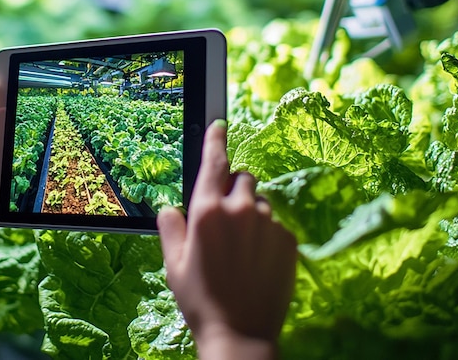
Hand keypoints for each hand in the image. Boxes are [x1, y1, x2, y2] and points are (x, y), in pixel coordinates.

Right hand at [157, 121, 296, 359]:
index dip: (216, 139)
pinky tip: (258, 257)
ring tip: (242, 244)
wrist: (240, 333)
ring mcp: (267, 223)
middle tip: (225, 217)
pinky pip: (276, 222)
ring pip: (260, 200)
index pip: (214, 161)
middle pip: (242, 177)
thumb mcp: (173, 261)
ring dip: (251, 211)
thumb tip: (171, 206)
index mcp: (207, 210)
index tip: (220, 124)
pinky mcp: (287, 239)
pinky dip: (266, 231)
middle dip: (233, 188)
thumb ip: (170, 225)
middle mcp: (239, 209)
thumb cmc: (200, 297)